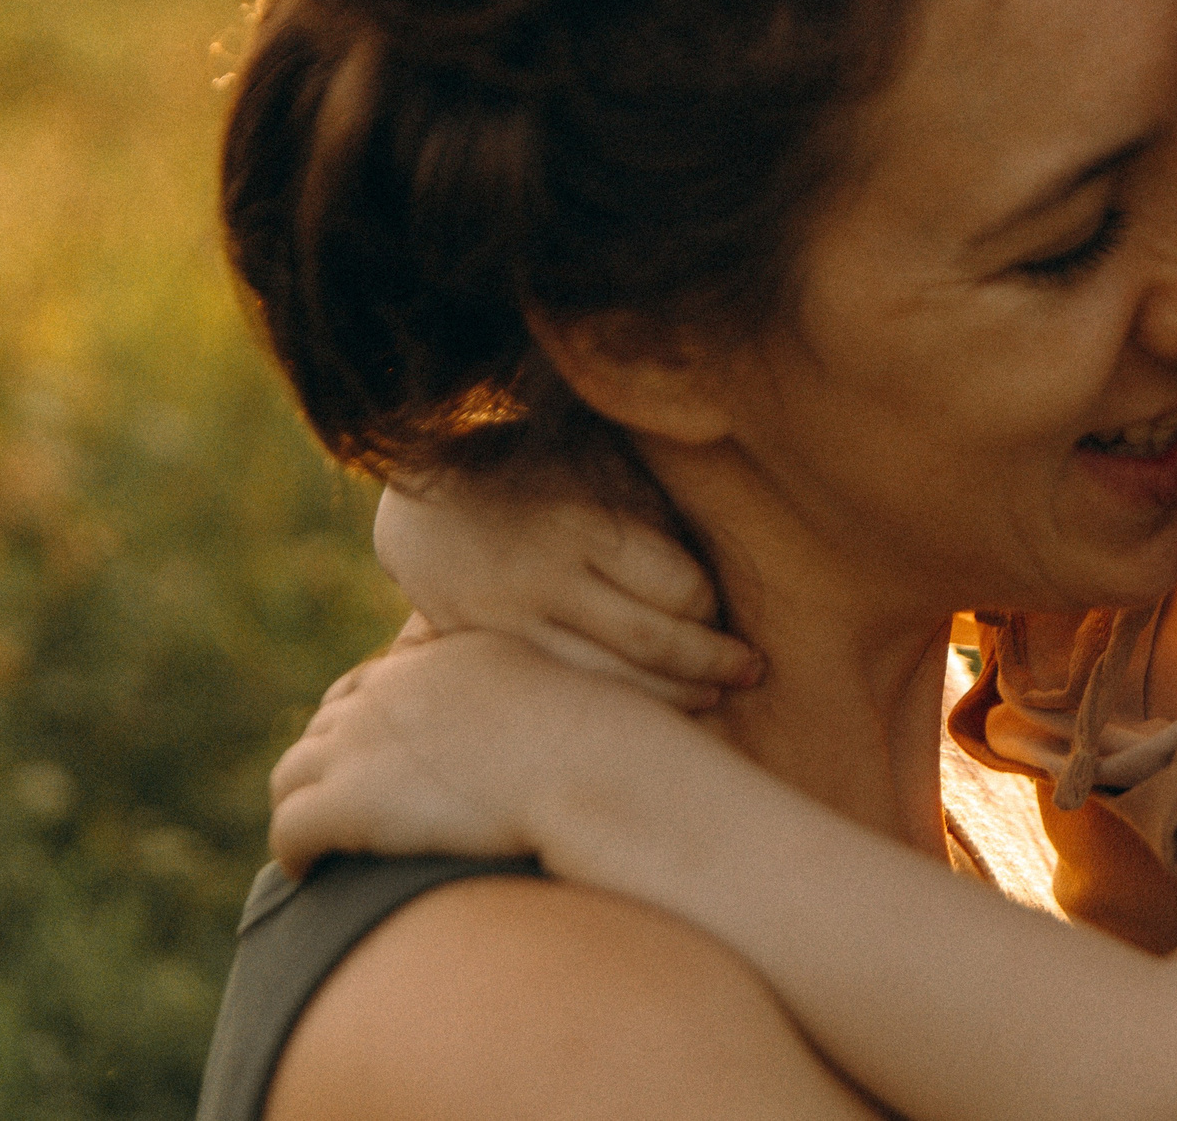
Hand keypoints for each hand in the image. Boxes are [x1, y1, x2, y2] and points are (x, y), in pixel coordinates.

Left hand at [270, 631, 653, 875]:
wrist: (587, 770)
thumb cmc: (597, 749)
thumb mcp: (554, 693)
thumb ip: (519, 697)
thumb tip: (525, 730)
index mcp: (432, 663)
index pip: (364, 687)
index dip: (355, 727)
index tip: (365, 764)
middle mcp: (386, 694)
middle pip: (322, 727)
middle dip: (324, 767)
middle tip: (334, 809)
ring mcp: (360, 746)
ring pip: (291, 776)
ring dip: (300, 806)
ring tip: (314, 842)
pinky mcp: (347, 802)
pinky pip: (289, 828)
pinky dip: (293, 850)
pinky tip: (308, 872)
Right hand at [376, 471, 760, 707]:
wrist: (424, 499)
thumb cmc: (541, 477)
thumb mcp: (602, 472)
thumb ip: (655, 519)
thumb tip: (727, 585)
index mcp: (582, 521)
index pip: (679, 586)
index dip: (712, 606)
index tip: (724, 610)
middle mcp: (542, 575)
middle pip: (651, 642)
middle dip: (712, 662)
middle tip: (752, 671)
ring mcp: (504, 620)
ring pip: (606, 682)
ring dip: (672, 696)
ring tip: (713, 694)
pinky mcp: (481, 653)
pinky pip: (558, 692)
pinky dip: (608, 705)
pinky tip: (645, 705)